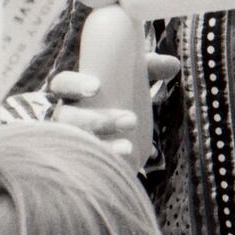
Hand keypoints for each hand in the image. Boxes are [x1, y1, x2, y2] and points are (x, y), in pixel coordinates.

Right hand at [43, 53, 178, 163]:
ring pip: (72, 145)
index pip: (61, 83)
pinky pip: (78, 168)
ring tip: (129, 148)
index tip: (97, 86)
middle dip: (97, 120)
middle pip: (67, 118)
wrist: (100, 138)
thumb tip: (173, 64)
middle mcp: (61, 118)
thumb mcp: (126, 81)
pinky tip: (119, 169)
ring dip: (101, 146)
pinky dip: (98, 168)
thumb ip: (146, 69)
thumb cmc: (112, 100)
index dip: (75, 84)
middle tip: (131, 120)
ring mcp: (63, 143)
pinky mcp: (71, 164)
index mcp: (69, 93)